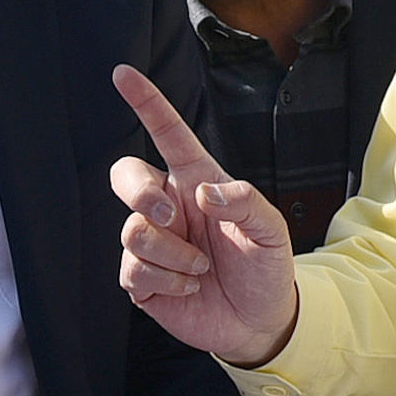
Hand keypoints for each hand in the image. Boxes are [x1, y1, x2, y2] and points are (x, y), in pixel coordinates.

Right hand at [110, 65, 299, 366]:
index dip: (146, 103)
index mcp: (197, 181)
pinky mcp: (143, 279)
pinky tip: (189, 288)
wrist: (261, 321)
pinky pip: (132, 270)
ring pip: (132, 232)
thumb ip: (246, 202)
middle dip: (141, 194)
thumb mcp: (272, 231)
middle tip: (172, 218)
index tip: (123, 73)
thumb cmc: (266, 267)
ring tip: (201, 269)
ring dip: (172, 255)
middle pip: (126, 176)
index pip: (168, 134)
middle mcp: (169, 207)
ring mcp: (153, 243)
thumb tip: (204, 192)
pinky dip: (165, 281)